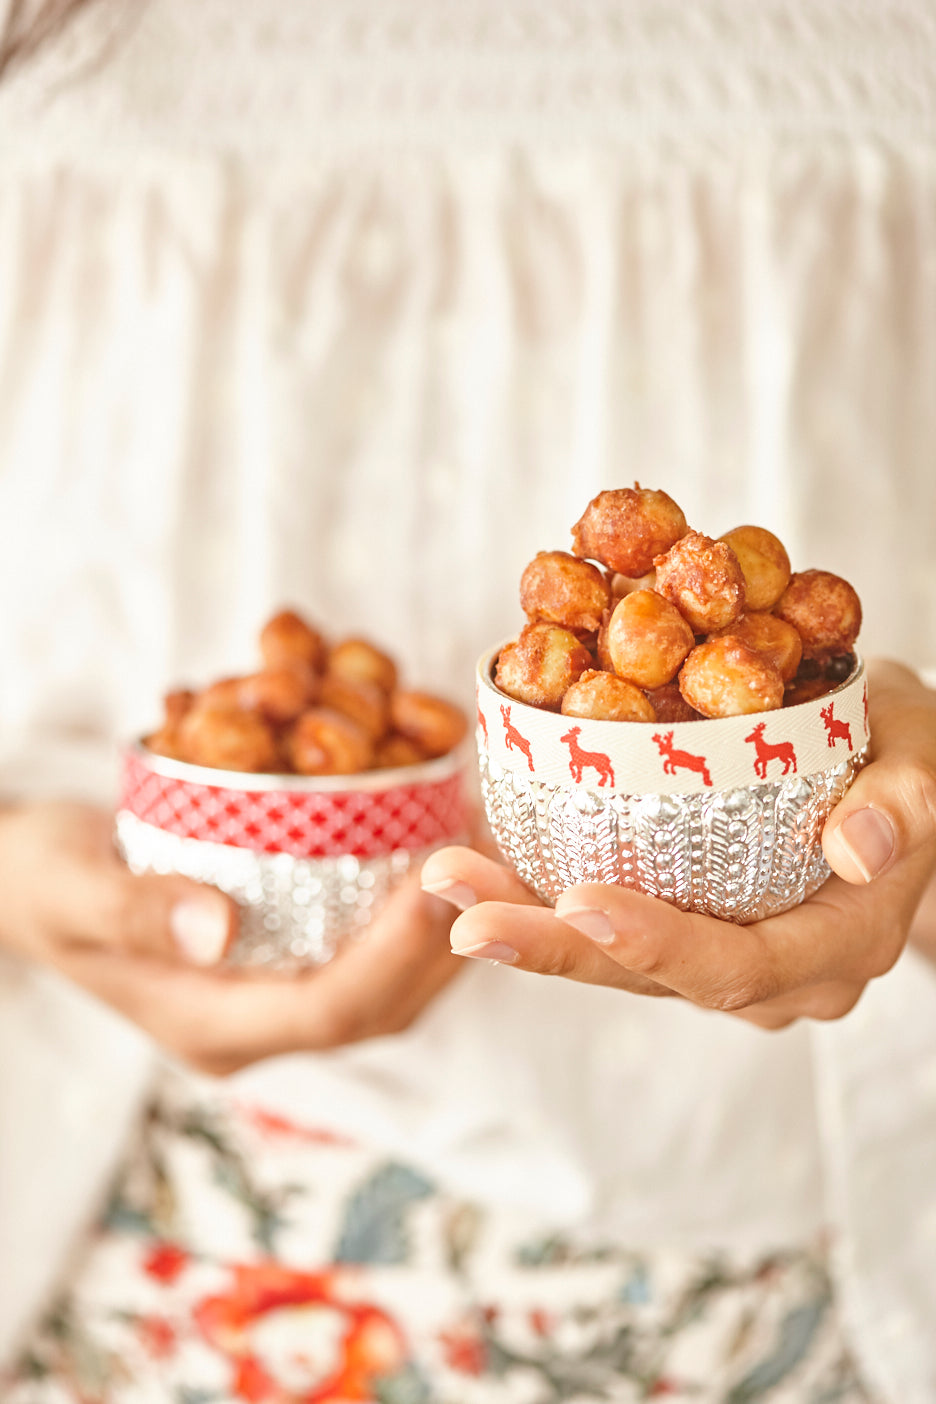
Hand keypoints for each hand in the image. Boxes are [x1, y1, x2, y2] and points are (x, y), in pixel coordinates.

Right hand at [0, 801, 460, 1072]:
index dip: (396, 953)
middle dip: (447, 941)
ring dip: (451, 928)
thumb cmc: (42, 881)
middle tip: (494, 863)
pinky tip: (449, 850)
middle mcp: (255, 1026)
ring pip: (393, 985)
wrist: (33, 885)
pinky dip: (423, 909)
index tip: (442, 880)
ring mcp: (275, 999)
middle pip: (381, 1006)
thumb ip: (135, 912)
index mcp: (208, 1025)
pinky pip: (375, 948)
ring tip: (496, 856)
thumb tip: (217, 927)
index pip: (330, 1009)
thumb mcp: (70, 888)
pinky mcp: (290, 961)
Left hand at [421, 660, 935, 1028]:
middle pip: (653, 977)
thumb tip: (857, 847)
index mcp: (837, 944)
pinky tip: (476, 867)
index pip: (738, 964)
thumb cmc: (913, 757)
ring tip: (446, 880)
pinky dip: (542, 898)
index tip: (579, 902)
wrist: (902, 776)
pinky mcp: (690, 927)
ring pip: (617, 959)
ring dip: (527, 923)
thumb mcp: (929, 756)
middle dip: (552, 950)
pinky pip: (613, 926)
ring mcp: (727, 956)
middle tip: (464, 915)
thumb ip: (908, 801)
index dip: (657, 944)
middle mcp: (776, 975)